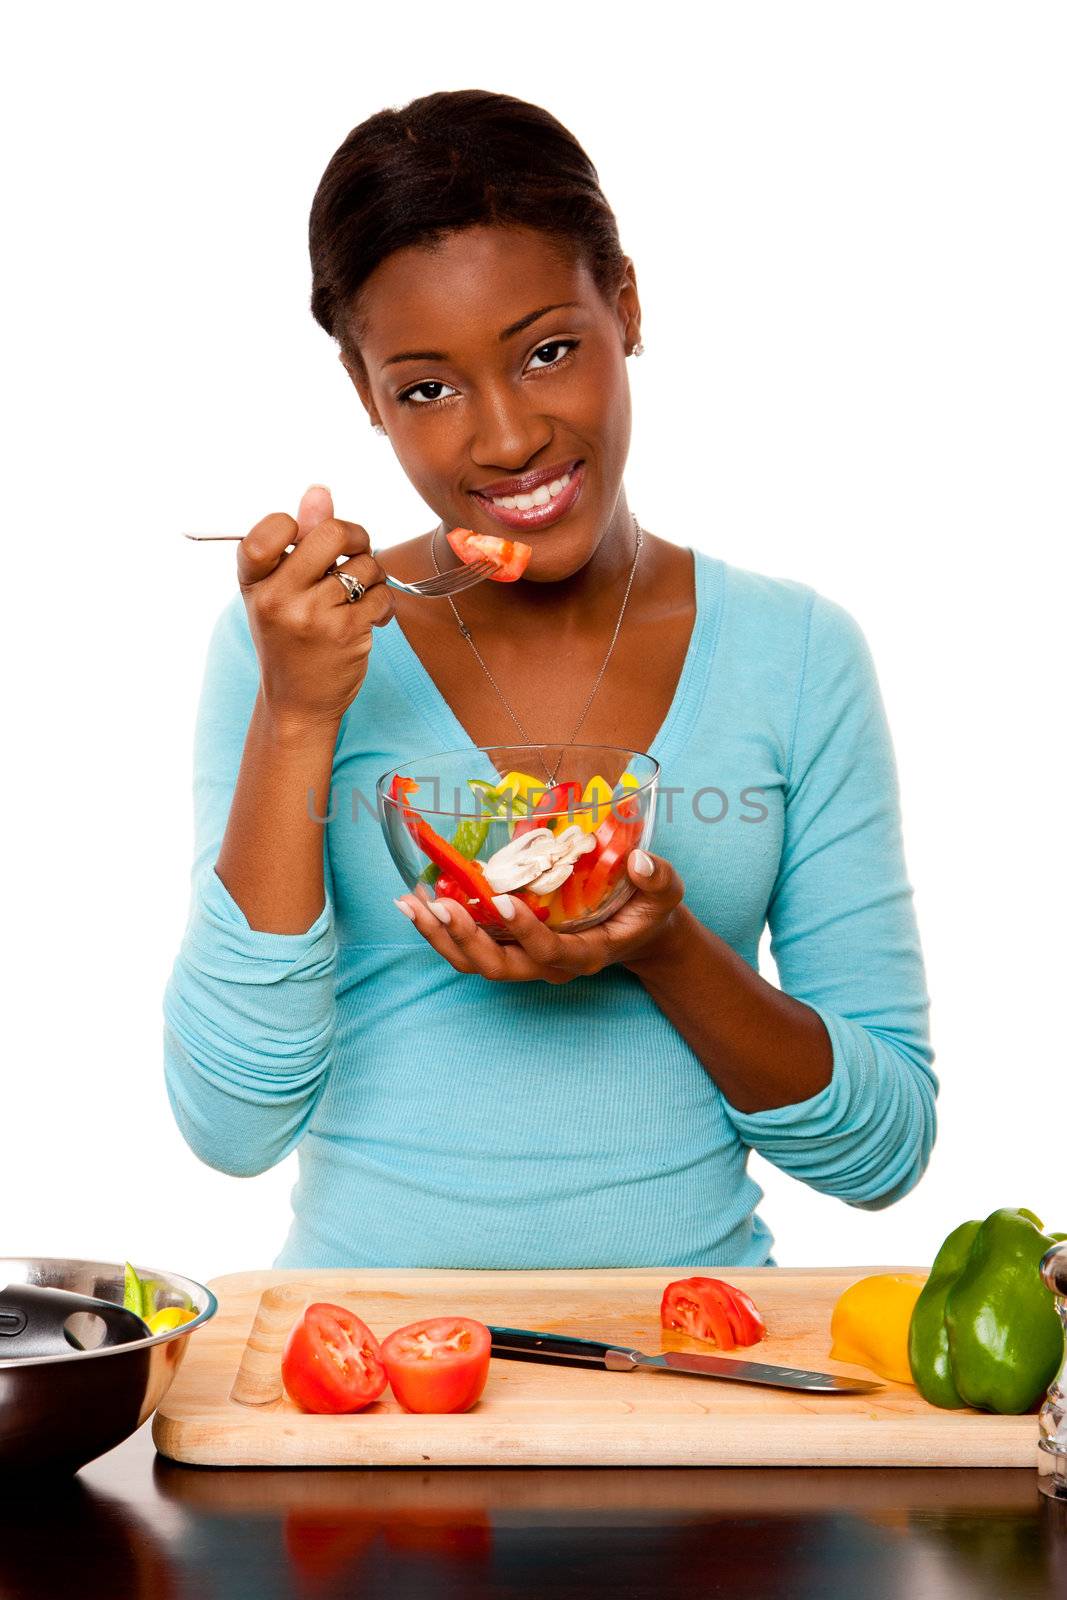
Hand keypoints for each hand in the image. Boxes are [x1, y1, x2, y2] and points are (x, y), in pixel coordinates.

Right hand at [238, 485, 395, 729]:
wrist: (297, 702)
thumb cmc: (289, 639)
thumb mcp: (279, 592)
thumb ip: (299, 542)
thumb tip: (320, 492)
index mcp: (254, 582)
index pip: (270, 530)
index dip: (296, 524)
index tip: (305, 539)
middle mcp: (278, 598)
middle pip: (332, 533)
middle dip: (355, 536)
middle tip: (356, 551)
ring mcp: (312, 616)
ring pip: (364, 566)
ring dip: (371, 576)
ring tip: (358, 596)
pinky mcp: (347, 633)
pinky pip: (381, 594)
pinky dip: (383, 603)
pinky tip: (370, 618)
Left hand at [393, 848, 685, 983]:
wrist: (638, 932)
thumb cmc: (648, 910)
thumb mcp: (665, 892)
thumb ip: (658, 878)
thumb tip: (639, 861)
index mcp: (586, 954)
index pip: (550, 953)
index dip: (526, 933)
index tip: (503, 902)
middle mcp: (549, 964)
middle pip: (497, 967)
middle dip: (464, 940)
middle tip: (438, 905)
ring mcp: (525, 959)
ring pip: (474, 962)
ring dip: (440, 936)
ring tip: (409, 905)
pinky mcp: (508, 947)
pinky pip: (469, 947)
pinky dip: (440, 928)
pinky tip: (415, 902)